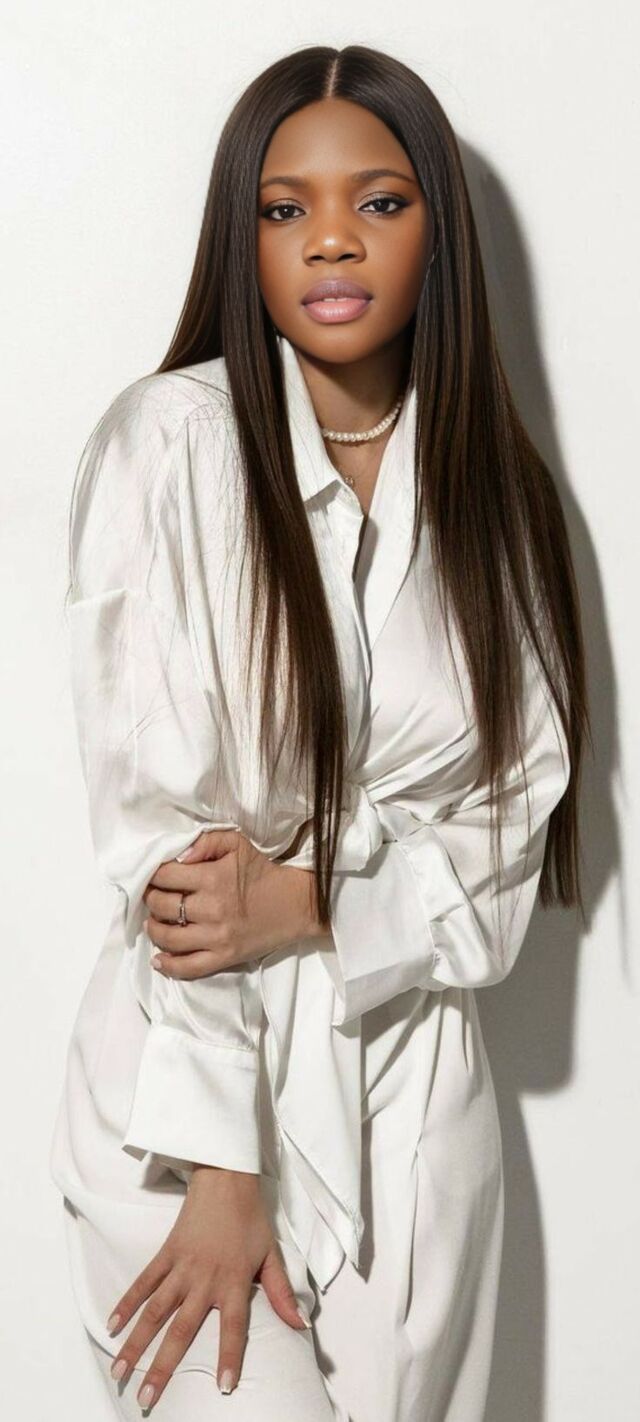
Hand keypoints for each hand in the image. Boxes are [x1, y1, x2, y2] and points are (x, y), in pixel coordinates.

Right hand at [105, 1165, 311, 1405]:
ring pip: (155, 1312)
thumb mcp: (272, 1255)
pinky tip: (112, 1325)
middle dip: (163, 1368)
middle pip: (181, 1330)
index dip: (229, 1357)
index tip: (224, 1387)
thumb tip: (301, 1325)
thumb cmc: (251, 1218)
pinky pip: (144, 1281)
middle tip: (146, 1399)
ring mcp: (182, 1266)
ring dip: (136, 1343)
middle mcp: (205, 1279)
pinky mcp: (166, 1253)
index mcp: (234, 1281)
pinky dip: (127, 1302)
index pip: (233, 1328)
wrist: (226, 1179)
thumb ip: (282, 1294)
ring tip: (120, 1371)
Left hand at [143, 826, 325, 981]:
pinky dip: (168, 966)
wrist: (296, 904)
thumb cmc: (263, 872)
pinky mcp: (224, 957)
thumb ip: (205, 842)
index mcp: (213, 877)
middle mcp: (212, 908)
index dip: (152, 875)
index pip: (165, 876)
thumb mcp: (237, 845)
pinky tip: (158, 959)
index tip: (152, 876)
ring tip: (154, 922)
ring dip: (154, 930)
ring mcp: (217, 937)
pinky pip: (189, 967)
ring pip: (169, 938)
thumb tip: (177, 857)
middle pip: (162, 907)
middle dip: (150, 900)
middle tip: (152, 897)